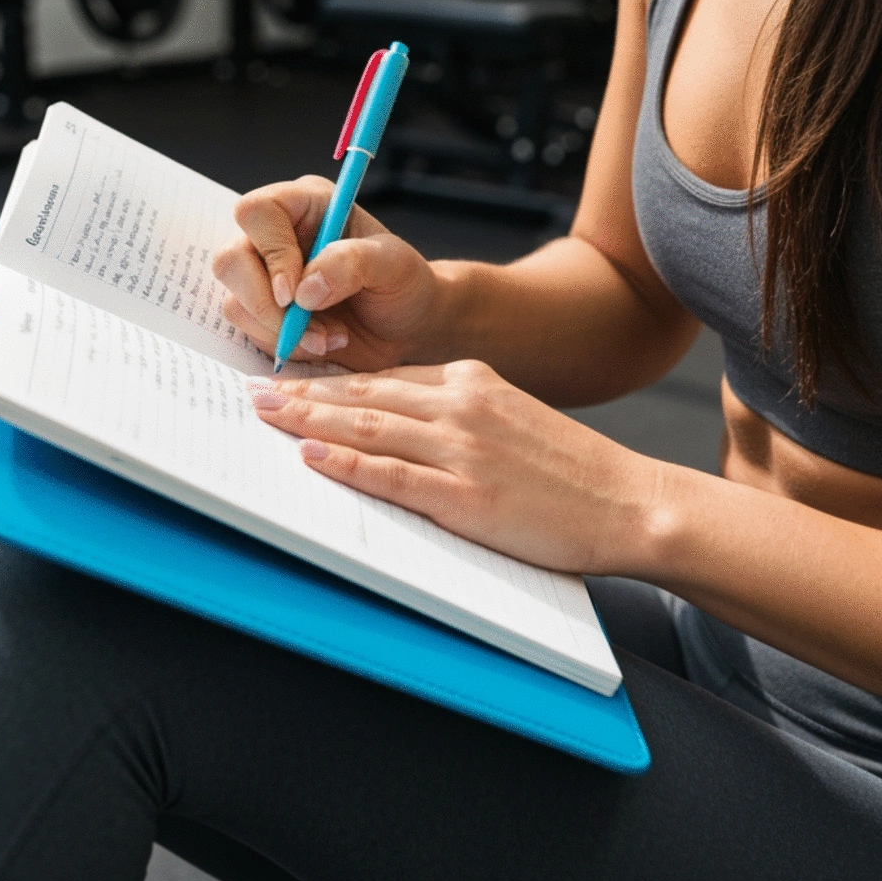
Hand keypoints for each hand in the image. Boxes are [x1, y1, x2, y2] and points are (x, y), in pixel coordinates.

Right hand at [213, 177, 443, 367]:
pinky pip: (247, 330)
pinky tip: (320, 344)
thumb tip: (303, 289)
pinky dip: (283, 345)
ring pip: (235, 301)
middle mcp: (276, 235)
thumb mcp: (395, 265)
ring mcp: (264, 275)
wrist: (408, 327)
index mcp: (305, 204)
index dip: (270, 252)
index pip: (257, 212)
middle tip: (309, 325)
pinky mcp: (263, 312)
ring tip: (330, 337)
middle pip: (230, 259)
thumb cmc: (404, 284)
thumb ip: (353, 264)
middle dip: (266, 303)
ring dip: (280, 330)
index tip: (295, 292)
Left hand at [247, 360, 662, 575]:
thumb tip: (395, 422)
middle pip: (364, 395)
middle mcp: (462, 404)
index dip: (328, 380)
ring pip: (368, 426)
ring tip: (266, 416)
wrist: (627, 502)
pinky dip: (347, 464)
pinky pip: (392, 476)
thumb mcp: (511, 417)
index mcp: (471, 381)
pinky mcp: (467, 497)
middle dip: (303, 393)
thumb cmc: (570, 470)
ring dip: (308, 420)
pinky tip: (313, 456)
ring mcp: (463, 450)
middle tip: (253, 390)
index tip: (288, 380)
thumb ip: (457, 412)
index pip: (383, 377)